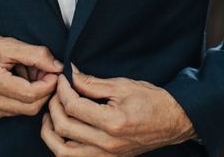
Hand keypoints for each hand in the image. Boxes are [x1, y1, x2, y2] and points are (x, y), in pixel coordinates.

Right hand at [0, 31, 62, 120]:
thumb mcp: (8, 44)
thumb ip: (35, 55)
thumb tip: (57, 66)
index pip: (31, 93)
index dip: (48, 83)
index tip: (54, 70)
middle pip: (30, 107)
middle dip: (44, 90)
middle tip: (45, 71)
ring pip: (23, 111)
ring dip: (34, 95)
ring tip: (29, 73)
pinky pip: (13, 111)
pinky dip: (22, 98)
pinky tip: (18, 82)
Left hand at [41, 67, 195, 155]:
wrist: (171, 121)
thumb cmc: (150, 100)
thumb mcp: (121, 85)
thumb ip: (93, 83)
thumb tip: (71, 75)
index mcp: (112, 122)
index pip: (73, 107)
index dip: (62, 90)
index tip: (62, 79)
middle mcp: (107, 144)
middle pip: (64, 129)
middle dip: (54, 107)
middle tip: (55, 93)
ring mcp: (106, 156)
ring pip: (64, 153)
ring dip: (51, 134)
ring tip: (51, 115)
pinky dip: (63, 147)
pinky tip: (63, 131)